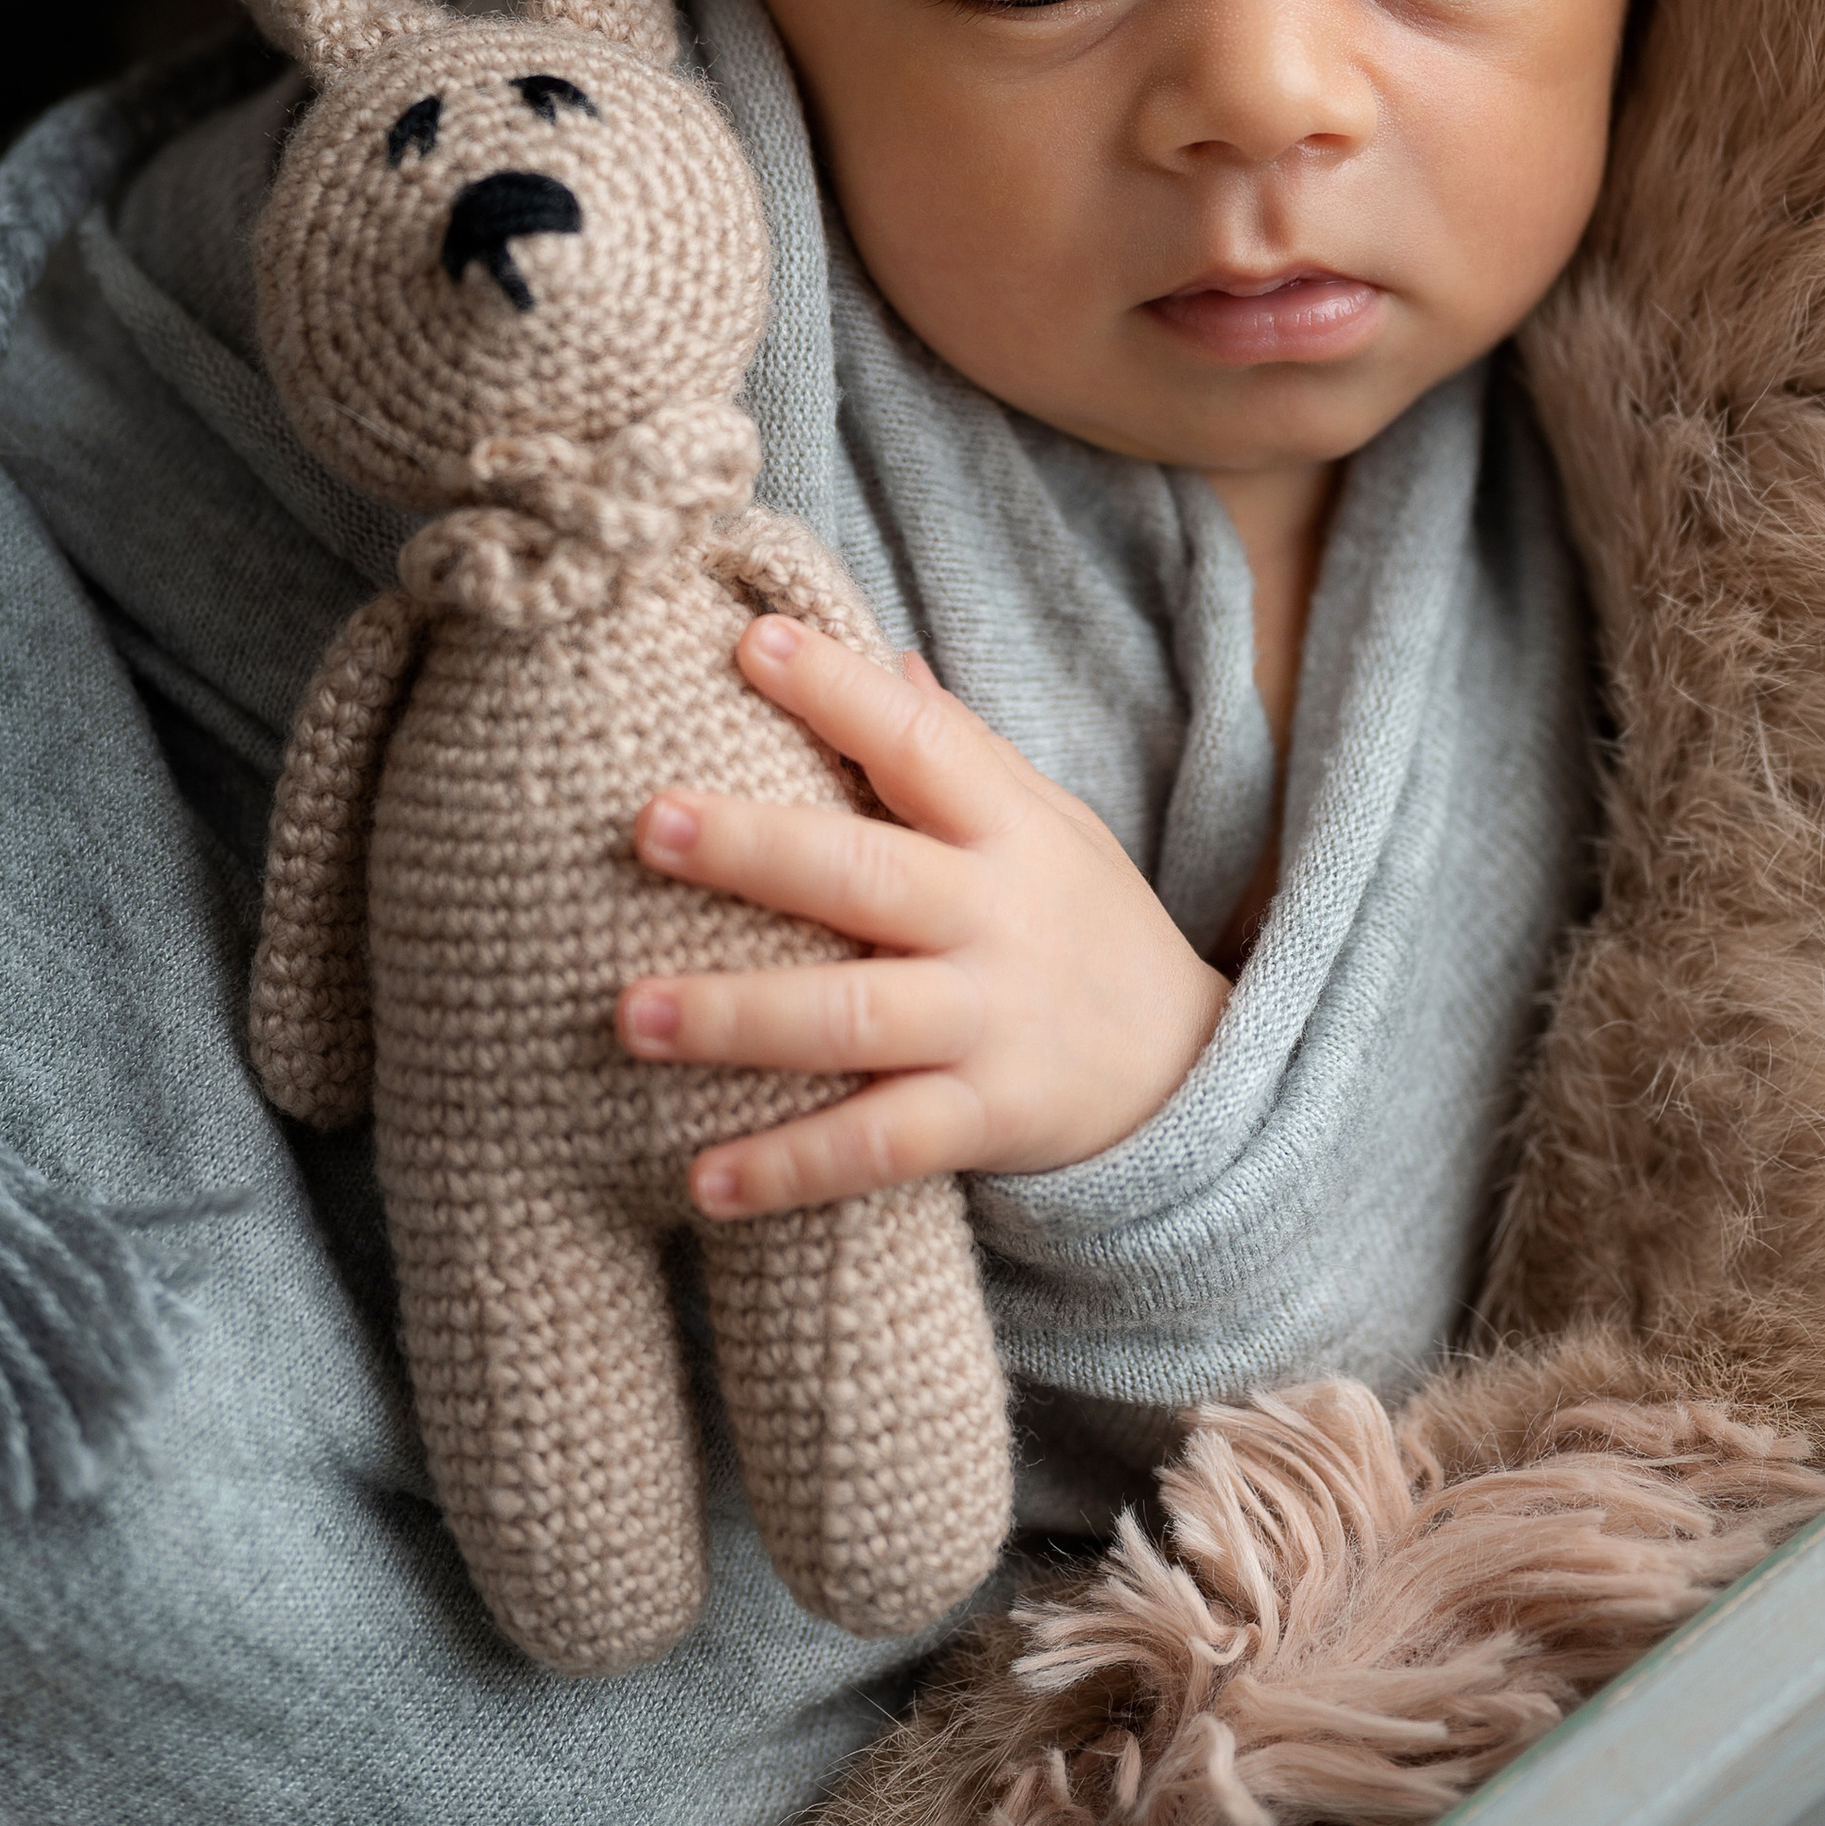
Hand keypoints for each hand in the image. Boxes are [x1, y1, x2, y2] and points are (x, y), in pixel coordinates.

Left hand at [615, 617, 1231, 1218]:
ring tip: (631, 1015)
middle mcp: (995, 918)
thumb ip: (961, 751)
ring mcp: (990, 1024)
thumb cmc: (1086, 921)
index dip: (840, 691)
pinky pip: (879, 1146)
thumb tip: (884, 658)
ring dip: (737, 1018)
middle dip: (754, 850)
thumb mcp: (1049, 822)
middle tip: (648, 825)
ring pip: (853, 1018)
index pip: (920, 744)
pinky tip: (702, 1182)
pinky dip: (791, 1167)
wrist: (1193, 1070)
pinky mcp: (986, 1121)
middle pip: (865, 876)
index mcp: (1005, 829)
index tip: (753, 643)